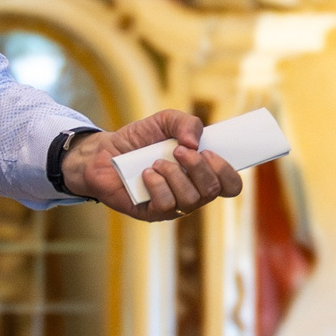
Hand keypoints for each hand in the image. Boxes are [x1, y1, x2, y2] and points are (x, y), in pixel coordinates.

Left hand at [62, 112, 245, 221]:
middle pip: (212, 191)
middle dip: (198, 167)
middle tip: (178, 151)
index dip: (227, 172)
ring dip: (174, 174)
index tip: (208, 152)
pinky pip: (166, 205)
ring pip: (190, 200)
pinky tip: (146, 174)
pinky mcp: (151, 213)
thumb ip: (186, 123)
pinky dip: (157, 185)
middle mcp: (191, 193)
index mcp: (201, 174)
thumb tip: (194, 142)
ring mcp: (173, 207)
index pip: (230, 185)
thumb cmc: (139, 140)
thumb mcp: (164, 121)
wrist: (104, 153)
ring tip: (156, 162)